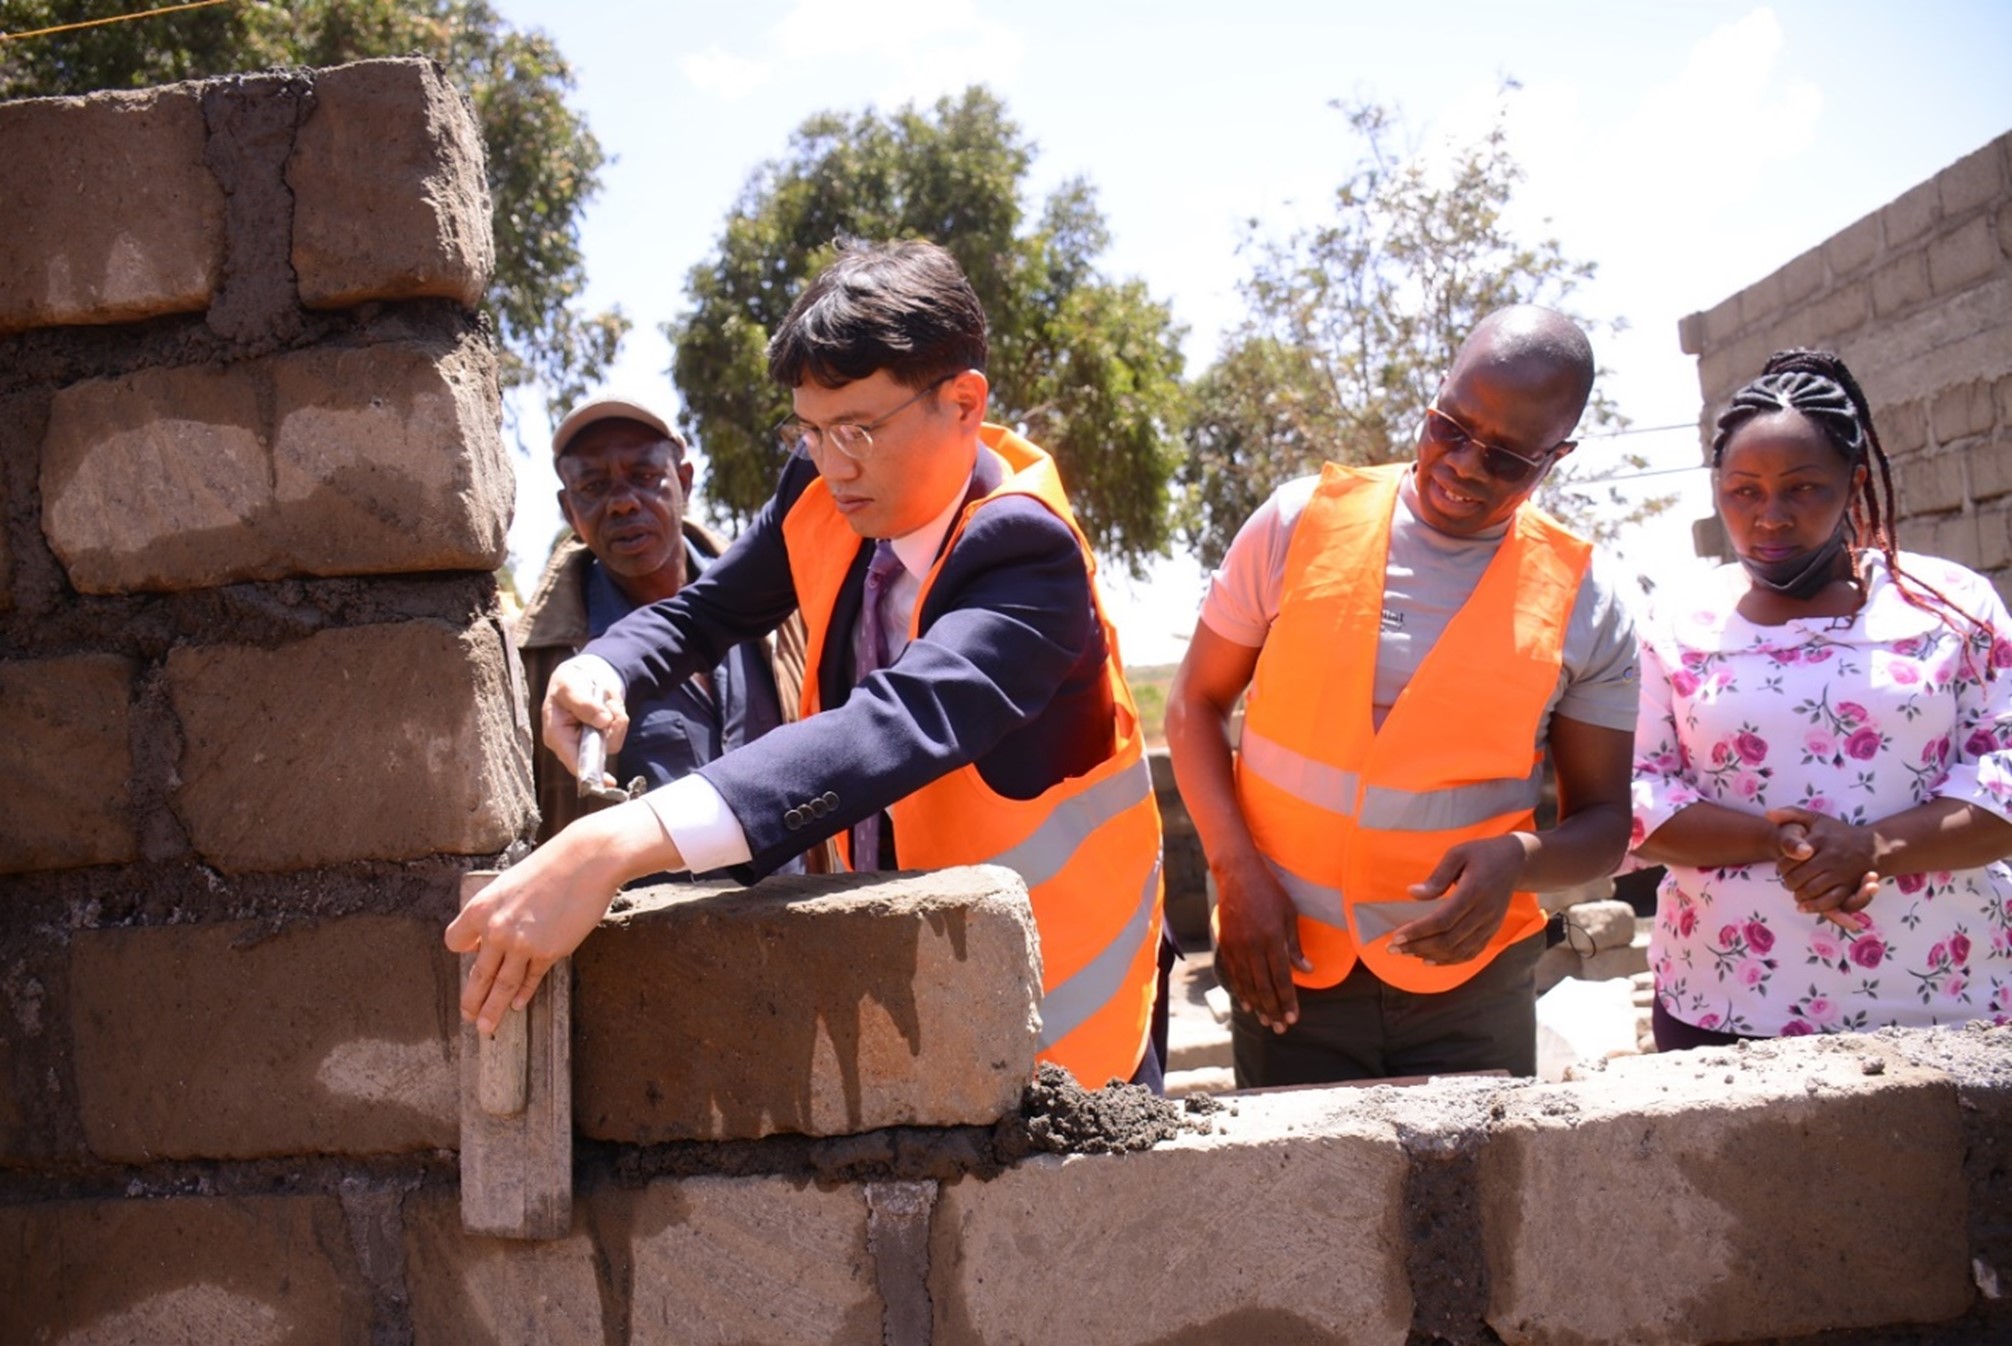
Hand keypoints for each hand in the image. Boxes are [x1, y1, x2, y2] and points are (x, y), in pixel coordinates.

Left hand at [445, 801, 665, 1033]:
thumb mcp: (510, 884)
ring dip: (492, 1010)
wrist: (586, 861)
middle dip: (471, 1000)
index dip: (463, 952)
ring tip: (487, 1028)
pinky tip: (516, 1005)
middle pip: (477, 975)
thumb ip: (496, 912)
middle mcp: (496, 929)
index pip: (455, 942)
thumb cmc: (551, 866)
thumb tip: (488, 937)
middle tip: (468, 1016)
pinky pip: (530, 980)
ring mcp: (521, 944)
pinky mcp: (548, 952)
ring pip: (501, 986)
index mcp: (481, 908)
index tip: (472, 956)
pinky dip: (522, 995)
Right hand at [542, 654, 628, 773]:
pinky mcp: (603, 737)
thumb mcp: (570, 687)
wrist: (583, 674)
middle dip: (610, 732)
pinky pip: (619, 733)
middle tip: (610, 707)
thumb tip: (604, 721)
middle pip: (597, 755)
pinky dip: (619, 717)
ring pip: (612, 743)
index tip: (606, 782)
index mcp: (556, 735)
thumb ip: (583, 703)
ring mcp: (589, 742)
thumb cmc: (569, 682)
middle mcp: (572, 744)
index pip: (572, 760)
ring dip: (616, 720)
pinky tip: (610, 705)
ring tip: (606, 701)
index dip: (588, 773)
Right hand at [1212, 852, 1311, 1032]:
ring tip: (1265, 1021)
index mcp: (1272, 938)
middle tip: (1280, 1028)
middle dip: (1273, 1009)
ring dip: (1257, 1005)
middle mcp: (1253, 946)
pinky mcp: (1226, 943)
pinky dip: (1240, 990)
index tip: (1293, 1017)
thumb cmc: (1269, 891)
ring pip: (1247, 983)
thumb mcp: (1289, 913)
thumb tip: (1306, 969)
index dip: (1287, 1000)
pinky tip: (1246, 1003)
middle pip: (1264, 986)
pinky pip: (1233, 973)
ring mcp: (1237, 946)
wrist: (1237, 875)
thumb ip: (1295, 944)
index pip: (1281, 977)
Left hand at [1390, 834, 1529, 964]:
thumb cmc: (1482, 854)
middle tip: (1392, 948)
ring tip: (1406, 953)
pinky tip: (1429, 960)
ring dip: (1430, 955)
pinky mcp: (1492, 931)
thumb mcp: (1458, 854)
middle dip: (1418, 946)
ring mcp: (1490, 925)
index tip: (1396, 936)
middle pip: (1448, 939)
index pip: (1443, 920)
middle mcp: (1484, 913)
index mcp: (1474, 892)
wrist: (1516, 862)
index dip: (1419, 931)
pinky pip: (1471, 953)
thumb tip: (1412, 894)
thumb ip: (1437, 876)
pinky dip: (1449, 961)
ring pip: (1458, 950)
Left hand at [1767, 806, 1877, 930]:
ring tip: (1795, 892)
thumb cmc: (1838, 832)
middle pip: (1798, 877)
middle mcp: (1830, 856)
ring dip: (1798, 894)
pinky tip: (1804, 905)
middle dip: (1787, 882)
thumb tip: (1768, 814)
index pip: (1789, 859)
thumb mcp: (1816, 818)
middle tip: (1787, 882)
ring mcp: (1841, 872)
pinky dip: (1815, 906)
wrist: (1873, 846)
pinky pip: (1830, 900)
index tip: (1781, 868)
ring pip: (1811, 890)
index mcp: (1819, 840)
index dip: (1781, 867)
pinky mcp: (1850, 886)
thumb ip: (1791, 814)